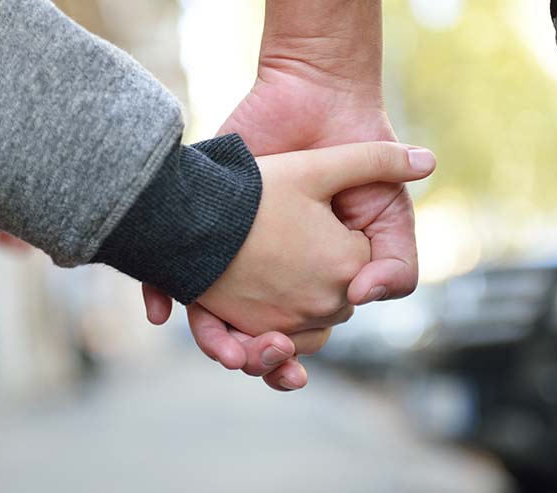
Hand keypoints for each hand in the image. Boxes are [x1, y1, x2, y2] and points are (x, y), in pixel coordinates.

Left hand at [145, 63, 421, 389]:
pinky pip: (170, 273)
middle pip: (251, 338)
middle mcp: (267, 272)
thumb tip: (364, 298)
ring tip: (227, 351)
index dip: (286, 361)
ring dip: (214, 344)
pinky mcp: (200, 227)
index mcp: (310, 279)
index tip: (287, 366)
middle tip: (253, 359)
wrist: (318, 101)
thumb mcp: (387, 215)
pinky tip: (160, 313)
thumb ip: (397, 263)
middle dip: (251, 359)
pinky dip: (159, 296)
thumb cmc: (357, 161)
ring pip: (211, 319)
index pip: (295, 338)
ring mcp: (230, 252)